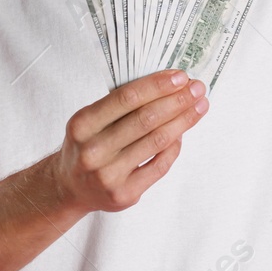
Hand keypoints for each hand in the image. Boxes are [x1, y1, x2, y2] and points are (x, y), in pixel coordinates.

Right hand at [50, 69, 208, 212]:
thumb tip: (169, 85)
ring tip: (199, 106)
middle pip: (146, 119)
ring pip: (157, 141)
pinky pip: (160, 165)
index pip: (126, 98)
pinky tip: (182, 133)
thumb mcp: (91, 121)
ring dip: (183, 120)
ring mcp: (108, 175)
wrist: (71, 188)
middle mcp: (93, 150)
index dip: (157, 86)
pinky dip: (175, 146)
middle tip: (198, 88)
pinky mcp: (124, 194)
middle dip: (177, 100)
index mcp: (82, 125)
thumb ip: (122, 104)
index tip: (180, 76)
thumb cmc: (90, 145)